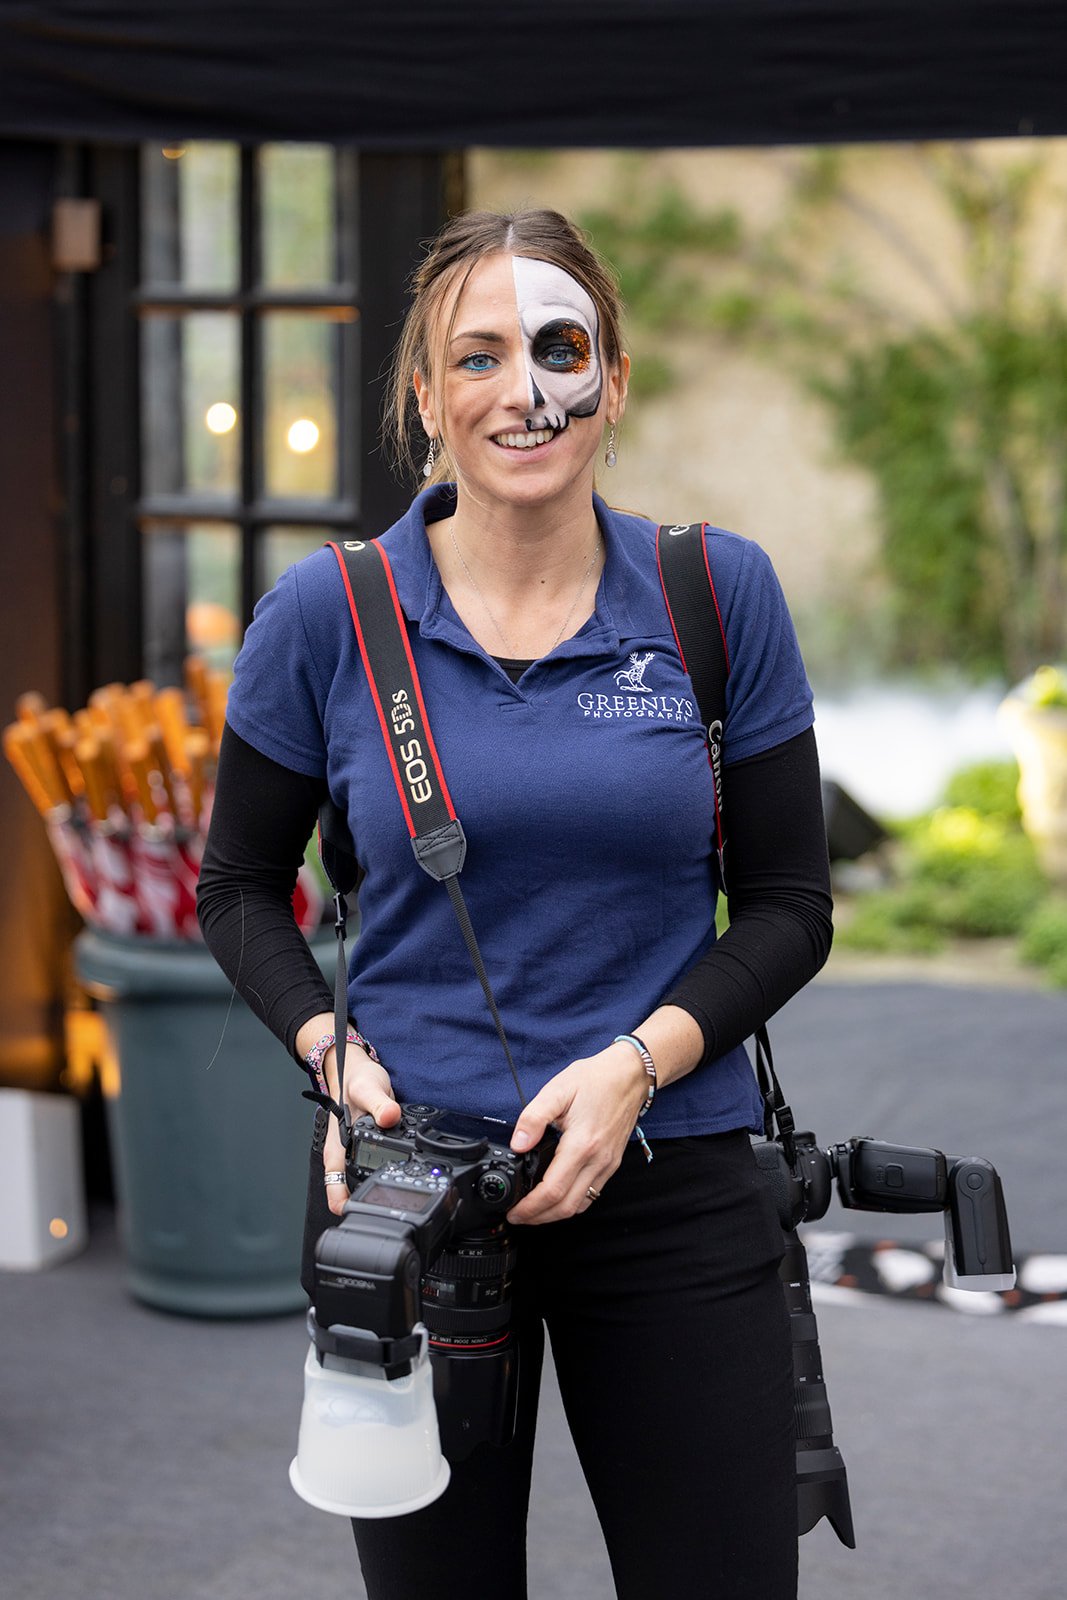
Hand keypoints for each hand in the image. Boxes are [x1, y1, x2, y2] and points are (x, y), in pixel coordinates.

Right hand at [321, 1046, 401, 1216]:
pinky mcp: (372, 1147)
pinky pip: (378, 1167)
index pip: (336, 1188)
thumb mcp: (368, 1088)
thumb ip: (379, 1103)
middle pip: (351, 1192)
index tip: (365, 1211)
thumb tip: (389, 1116)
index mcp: (338, 1147)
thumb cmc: (356, 1078)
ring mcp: (357, 1153)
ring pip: (365, 1181)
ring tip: (401, 1194)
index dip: (347, 1205)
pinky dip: (388, 1173)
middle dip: (369, 1202)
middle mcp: (345, 1154)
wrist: (358, 1069)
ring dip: (379, 1189)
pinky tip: (404, 1174)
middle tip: (393, 1207)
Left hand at [504, 1041, 647, 1225]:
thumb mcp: (558, 1090)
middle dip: (538, 1218)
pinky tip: (557, 1197)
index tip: (514, 1211)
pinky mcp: (612, 1163)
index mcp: (582, 1144)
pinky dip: (572, 1203)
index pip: (552, 1190)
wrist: (630, 1075)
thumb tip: (518, 1144)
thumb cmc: (596, 1079)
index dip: (530, 1207)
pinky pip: (592, 1195)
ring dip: (554, 1214)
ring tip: (533, 1211)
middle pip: (566, 1207)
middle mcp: (598, 1160)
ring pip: (580, 1205)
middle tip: (518, 1217)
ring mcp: (608, 1164)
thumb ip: (534, 1118)